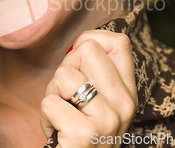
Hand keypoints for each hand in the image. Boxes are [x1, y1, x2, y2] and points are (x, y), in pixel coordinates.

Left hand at [41, 31, 137, 147]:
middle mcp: (125, 103)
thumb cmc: (79, 134)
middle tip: (67, 96)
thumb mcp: (96, 102)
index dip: (91, 41)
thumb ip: (93, 73)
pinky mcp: (85, 133)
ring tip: (61, 114)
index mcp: (128, 92)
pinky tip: (57, 131)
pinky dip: (45, 116)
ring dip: (53, 93)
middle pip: (87, 49)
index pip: (119, 42)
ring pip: (65, 74)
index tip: (79, 62)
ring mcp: (108, 118)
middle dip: (66, 69)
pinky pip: (50, 102)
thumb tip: (80, 44)